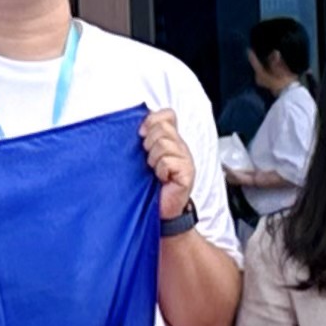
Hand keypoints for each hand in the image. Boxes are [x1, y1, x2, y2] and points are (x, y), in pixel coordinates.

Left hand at [140, 108, 196, 222]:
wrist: (160, 211)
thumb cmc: (149, 185)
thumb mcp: (143, 157)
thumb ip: (143, 139)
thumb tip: (138, 124)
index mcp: (170, 139)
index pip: (167, 114)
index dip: (152, 120)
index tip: (141, 134)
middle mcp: (180, 146)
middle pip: (163, 127)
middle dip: (148, 142)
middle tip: (148, 159)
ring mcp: (186, 159)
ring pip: (164, 143)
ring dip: (153, 159)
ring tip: (154, 170)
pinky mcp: (187, 172)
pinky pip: (168, 161)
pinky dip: (160, 170)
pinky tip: (161, 178)